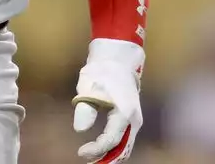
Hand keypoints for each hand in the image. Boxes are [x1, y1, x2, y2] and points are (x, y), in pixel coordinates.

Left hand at [72, 39, 144, 162]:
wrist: (117, 61)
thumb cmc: (101, 72)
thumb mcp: (88, 87)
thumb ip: (85, 109)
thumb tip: (80, 130)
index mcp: (124, 113)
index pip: (111, 140)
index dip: (96, 150)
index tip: (80, 153)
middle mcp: (134, 120)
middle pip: (122, 149)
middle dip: (105, 158)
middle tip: (87, 161)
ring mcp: (135, 121)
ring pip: (126, 148)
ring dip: (110, 156)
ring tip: (92, 160)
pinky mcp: (131, 120)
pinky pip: (125, 141)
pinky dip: (115, 150)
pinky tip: (102, 152)